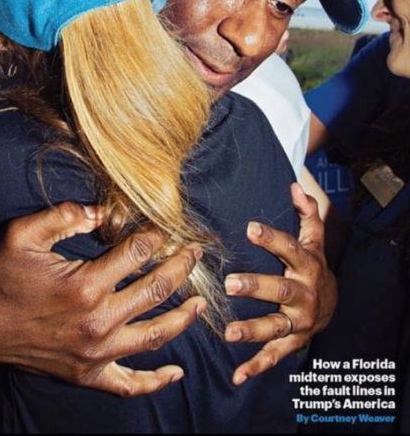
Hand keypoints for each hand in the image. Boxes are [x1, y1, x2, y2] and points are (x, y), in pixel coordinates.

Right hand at [0, 202, 206, 397]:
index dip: (156, 236)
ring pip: (154, 335)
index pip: (138, 253)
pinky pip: (129, 385)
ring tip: (200, 301)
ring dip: (183, 317)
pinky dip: (156, 381)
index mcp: (85, 284)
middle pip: (156, 290)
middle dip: (182, 267)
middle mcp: (98, 321)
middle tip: (196, 253)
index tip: (166, 227)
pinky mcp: (87, 374)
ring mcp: (95, 353)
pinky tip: (176, 372)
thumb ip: (64, 215)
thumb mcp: (23, 233)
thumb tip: (102, 211)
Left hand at [224, 183, 336, 384]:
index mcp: (306, 265)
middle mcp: (304, 293)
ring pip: (275, 326)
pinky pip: (274, 355)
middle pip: (280, 289)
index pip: (289, 248)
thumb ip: (306, 212)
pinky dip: (256, 366)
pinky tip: (237, 375)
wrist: (333, 304)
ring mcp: (299, 321)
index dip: (271, 238)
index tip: (249, 227)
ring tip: (228, 332)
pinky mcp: (292, 341)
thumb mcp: (313, 239)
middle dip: (256, 286)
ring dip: (252, 330)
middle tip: (230, 283)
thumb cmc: (312, 264)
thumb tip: (295, 185)